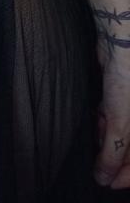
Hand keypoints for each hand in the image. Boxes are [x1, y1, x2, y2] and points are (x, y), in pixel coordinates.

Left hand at [93, 31, 129, 188]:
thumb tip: (104, 177)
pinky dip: (106, 119)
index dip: (127, 175)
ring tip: (102, 130)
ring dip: (108, 135)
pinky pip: (115, 115)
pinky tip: (99, 117)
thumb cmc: (129, 80)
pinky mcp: (123, 94)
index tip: (108, 183)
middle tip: (100, 162)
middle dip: (116, 155)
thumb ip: (113, 151)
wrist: (122, 42)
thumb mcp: (122, 122)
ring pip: (123, 132)